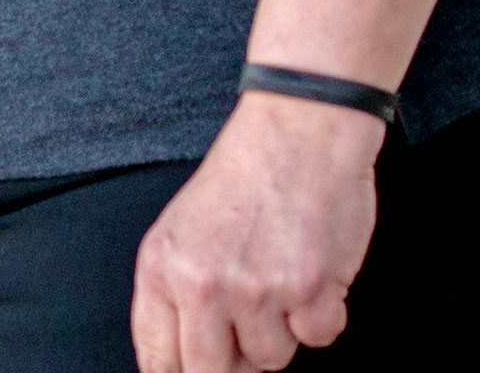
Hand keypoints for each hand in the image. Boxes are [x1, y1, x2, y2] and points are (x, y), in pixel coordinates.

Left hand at [130, 93, 380, 371]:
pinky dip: (323, 313)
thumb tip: (177, 362)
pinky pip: (319, 339)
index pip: (156, 356)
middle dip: (234, 361)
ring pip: (271, 358)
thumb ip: (174, 293)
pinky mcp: (310, 290)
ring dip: (283, 329)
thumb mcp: (182, 228)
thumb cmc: (244, 176)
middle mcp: (203, 284)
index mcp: (161, 266)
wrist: (299, 130)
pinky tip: (313, 269)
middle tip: (250, 322)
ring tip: (281, 273)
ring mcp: (257, 290)